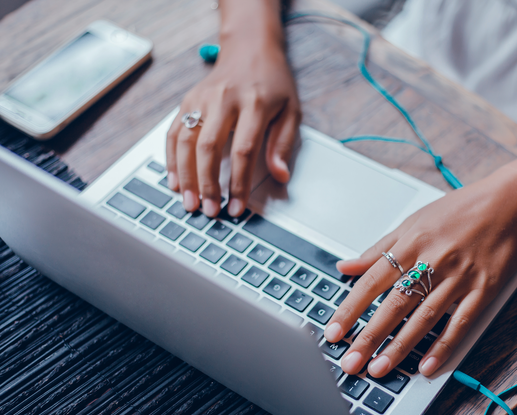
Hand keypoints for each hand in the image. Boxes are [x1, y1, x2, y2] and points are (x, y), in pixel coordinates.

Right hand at [165, 34, 300, 217]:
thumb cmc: (274, 82)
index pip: (244, 151)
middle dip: (207, 184)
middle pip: (209, 148)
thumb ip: (282, 144)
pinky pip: (173, 132)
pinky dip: (171, 159)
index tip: (236, 206)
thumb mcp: (291, 110)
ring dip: (185, 175)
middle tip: (209, 211)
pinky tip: (174, 180)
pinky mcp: (188, 100)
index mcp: (254, 104)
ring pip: (186, 141)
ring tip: (188, 202)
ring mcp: (202, 99)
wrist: (251, 47)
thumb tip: (280, 176)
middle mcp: (224, 100)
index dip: (238, 182)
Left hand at [324, 156, 516, 378]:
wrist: (511, 201)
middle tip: (350, 362)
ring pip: (424, 317)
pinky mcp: (484, 289)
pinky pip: (460, 322)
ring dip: (400, 347)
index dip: (350, 309)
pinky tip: (427, 366)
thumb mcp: (414, 221)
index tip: (333, 332)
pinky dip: (444, 346)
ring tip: (380, 369)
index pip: (372, 281)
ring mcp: (460, 276)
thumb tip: (346, 266)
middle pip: (395, 304)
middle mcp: (433, 260)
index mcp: (412, 242)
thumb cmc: (461, 210)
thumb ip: (379, 248)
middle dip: (370, 336)